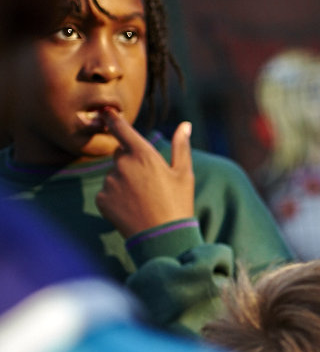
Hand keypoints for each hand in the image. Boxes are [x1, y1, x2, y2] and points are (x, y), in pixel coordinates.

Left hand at [95, 115, 194, 238]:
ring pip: (113, 175)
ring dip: (124, 183)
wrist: (163, 238)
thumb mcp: (184, 175)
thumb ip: (181, 147)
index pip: (120, 128)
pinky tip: (132, 209)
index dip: (112, 119)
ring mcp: (110, 182)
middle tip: (149, 184)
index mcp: (143, 154)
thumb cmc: (178, 204)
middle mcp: (123, 164)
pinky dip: (116, 199)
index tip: (106, 112)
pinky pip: (107, 192)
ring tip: (143, 201)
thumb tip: (185, 125)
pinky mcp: (102, 198)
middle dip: (130, 162)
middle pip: (119, 154)